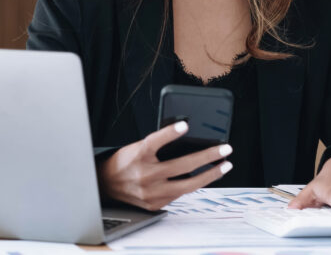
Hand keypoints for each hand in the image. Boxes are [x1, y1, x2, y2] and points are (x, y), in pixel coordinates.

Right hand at [98, 121, 233, 210]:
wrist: (105, 185)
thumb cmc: (124, 162)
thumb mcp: (136, 148)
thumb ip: (157, 146)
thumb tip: (186, 141)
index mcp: (137, 156)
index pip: (155, 141)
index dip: (170, 133)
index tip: (185, 125)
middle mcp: (144, 175)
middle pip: (182, 166)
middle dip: (208, 157)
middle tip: (225, 149)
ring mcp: (151, 193)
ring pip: (187, 185)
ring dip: (210, 175)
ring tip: (224, 165)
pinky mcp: (154, 205)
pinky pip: (180, 194)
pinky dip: (194, 184)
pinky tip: (205, 177)